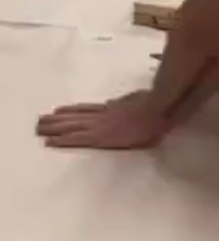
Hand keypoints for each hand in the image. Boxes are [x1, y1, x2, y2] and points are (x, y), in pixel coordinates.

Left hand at [36, 90, 166, 149]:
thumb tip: (111, 103)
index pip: (87, 109)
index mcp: (112, 108)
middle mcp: (102, 115)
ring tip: (39, 127)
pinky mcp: (99, 137)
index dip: (71, 110)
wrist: (157, 111)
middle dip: (57, 119)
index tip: (58, 110)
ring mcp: (99, 125)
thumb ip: (123, 102)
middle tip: (40, 120)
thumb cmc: (154, 106)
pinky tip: (49, 142)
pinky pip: (76, 138)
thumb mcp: (136, 99)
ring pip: (71, 125)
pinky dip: (62, 139)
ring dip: (54, 127)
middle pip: (75, 116)